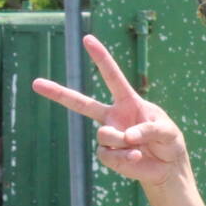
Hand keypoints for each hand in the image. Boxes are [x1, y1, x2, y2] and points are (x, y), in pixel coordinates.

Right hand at [32, 35, 190, 188]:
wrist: (168, 166)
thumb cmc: (169, 141)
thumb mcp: (168, 131)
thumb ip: (149, 129)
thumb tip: (127, 136)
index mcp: (128, 101)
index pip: (112, 76)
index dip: (101, 58)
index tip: (87, 39)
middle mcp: (113, 116)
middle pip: (82, 104)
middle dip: (59, 93)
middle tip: (36, 83)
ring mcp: (109, 135)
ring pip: (104, 134)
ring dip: (122, 141)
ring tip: (139, 146)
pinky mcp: (108, 154)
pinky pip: (107, 154)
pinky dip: (124, 156)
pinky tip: (136, 157)